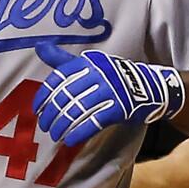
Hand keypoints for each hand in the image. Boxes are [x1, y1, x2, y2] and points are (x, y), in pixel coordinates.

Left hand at [33, 44, 185, 146]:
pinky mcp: (119, 108)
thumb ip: (63, 60)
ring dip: (63, 125)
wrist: (151, 87)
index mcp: (87, 63)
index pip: (59, 78)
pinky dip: (79, 132)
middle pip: (66, 96)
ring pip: (78, 110)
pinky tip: (70, 140)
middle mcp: (97, 74)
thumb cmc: (114, 76)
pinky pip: (94, 121)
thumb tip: (39, 47)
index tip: (36, 109)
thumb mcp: (90, 63)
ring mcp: (109, 91)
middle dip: (52, 114)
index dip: (44, 95)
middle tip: (44, 126)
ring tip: (54, 135)